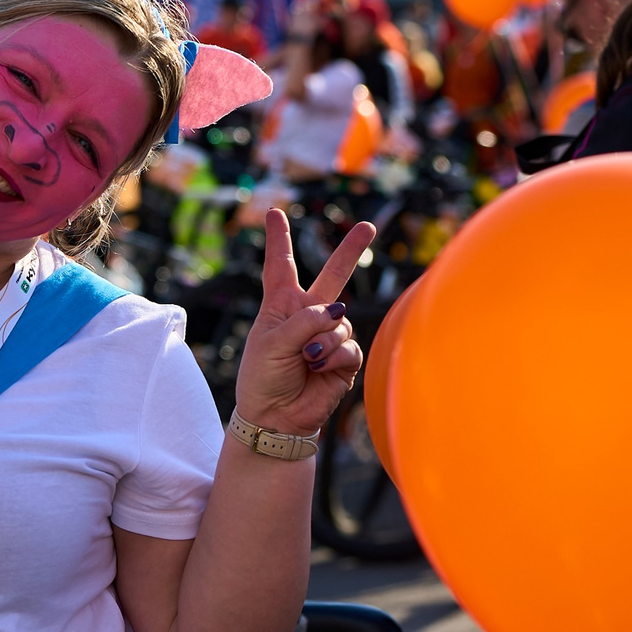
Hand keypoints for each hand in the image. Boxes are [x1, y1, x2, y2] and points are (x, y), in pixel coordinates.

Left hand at [234, 208, 373, 435]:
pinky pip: (349, 345)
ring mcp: (328, 335)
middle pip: (333, 275)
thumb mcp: (271, 343)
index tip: (274, 213)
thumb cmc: (263, 379)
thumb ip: (303, 321)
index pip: (279, 266)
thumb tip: (338, 312)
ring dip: (321, 343)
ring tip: (304, 361)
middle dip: (351, 251)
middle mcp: (307, 315)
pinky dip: (333, 358)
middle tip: (368, 226)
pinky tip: (318, 371)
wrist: (276, 418)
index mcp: (280, 305)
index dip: (278, 239)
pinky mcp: (345, 358)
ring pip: (340, 321)